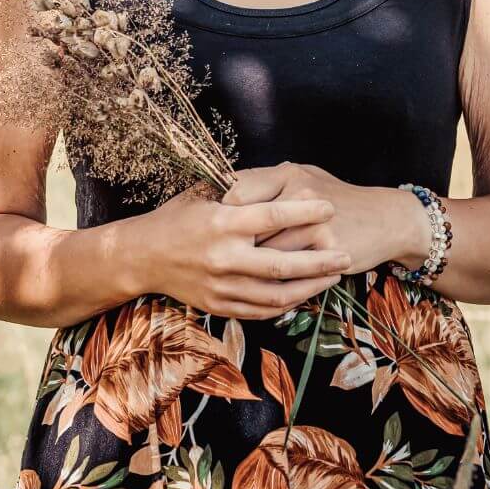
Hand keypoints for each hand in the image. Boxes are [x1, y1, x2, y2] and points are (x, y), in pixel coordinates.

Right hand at [134, 177, 352, 320]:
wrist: (143, 256)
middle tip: (346, 254)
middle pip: (282, 263)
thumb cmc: (176, 218)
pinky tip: (305, 293)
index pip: (272, 216)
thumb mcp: (203, 195)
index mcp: (221, 222)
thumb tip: (277, 178)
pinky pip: (262, 310)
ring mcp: (222, 286)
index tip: (329, 208)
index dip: (304, 212)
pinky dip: (288, 303)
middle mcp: (223, 256)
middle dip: (319, 260)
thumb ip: (239, 191)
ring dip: (310, 286)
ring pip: (277, 293)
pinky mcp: (220, 306)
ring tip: (333, 276)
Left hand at [221, 161, 430, 276]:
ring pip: (267, 250)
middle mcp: (299, 193)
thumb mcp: (302, 176)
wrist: (385, 218)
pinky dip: (271, 280)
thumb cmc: (336, 196)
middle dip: (226, 241)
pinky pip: (290, 271)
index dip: (218, 209)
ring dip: (246, 265)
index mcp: (288, 173)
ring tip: (225, 273)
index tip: (202, 223)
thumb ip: (266, 181)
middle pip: (248, 222)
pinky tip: (255, 285)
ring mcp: (314, 223)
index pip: (239, 189)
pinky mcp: (327, 251)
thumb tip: (224, 189)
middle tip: (207, 252)